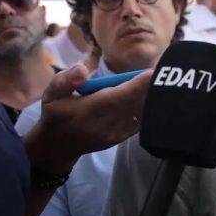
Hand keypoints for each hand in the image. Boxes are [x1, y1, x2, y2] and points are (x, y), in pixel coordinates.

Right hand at [23, 64, 151, 173]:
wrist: (58, 146)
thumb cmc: (56, 113)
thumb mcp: (52, 94)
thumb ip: (66, 80)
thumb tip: (83, 69)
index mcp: (87, 111)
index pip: (116, 98)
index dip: (136, 86)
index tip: (152, 73)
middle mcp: (104, 124)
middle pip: (134, 105)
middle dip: (150, 88)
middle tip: (163, 71)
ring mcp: (115, 134)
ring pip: (140, 114)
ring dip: (152, 98)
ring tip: (162, 82)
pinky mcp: (122, 138)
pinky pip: (140, 121)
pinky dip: (148, 108)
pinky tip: (154, 95)